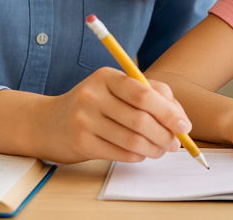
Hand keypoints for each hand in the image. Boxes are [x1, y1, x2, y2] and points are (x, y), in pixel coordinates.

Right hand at [41, 67, 192, 163]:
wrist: (48, 123)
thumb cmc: (93, 105)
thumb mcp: (116, 89)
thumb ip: (150, 94)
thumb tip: (180, 117)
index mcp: (107, 77)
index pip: (143, 93)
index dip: (168, 111)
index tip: (184, 125)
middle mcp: (93, 95)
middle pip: (140, 118)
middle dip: (165, 134)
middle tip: (176, 143)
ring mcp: (84, 119)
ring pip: (132, 139)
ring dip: (153, 148)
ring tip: (161, 150)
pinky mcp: (81, 142)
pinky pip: (120, 153)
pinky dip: (137, 156)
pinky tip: (141, 153)